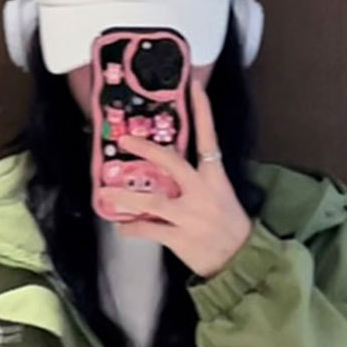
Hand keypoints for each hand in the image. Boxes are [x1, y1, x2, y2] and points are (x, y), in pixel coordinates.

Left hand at [99, 79, 252, 278]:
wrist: (240, 260)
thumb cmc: (230, 226)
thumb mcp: (222, 196)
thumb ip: (199, 181)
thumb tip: (170, 170)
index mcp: (216, 179)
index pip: (209, 138)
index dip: (202, 111)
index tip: (194, 86)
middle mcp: (202, 193)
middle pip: (172, 164)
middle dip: (147, 150)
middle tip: (126, 141)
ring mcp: (190, 216)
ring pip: (153, 201)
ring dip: (127, 197)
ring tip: (106, 193)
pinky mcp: (180, 238)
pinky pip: (149, 230)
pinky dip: (132, 228)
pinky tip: (121, 227)